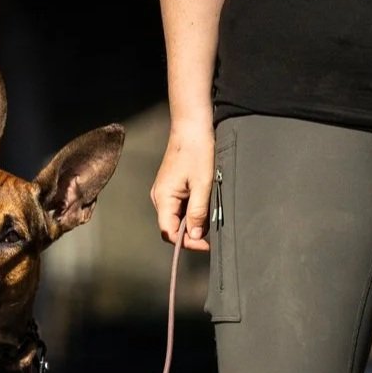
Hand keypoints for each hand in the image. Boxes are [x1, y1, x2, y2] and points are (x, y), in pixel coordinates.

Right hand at [151, 123, 215, 249]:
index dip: (187, 242)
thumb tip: (194, 236)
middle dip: (191, 234)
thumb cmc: (197, 151)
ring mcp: (164, 192)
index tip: (207, 244)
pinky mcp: (172, 187)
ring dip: (193, 222)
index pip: (169, 233)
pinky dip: (192, 211)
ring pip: (177, 217)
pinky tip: (205, 206)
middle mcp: (159, 197)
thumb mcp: (202, 185)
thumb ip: (197, 212)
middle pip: (172, 227)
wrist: (192, 128)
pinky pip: (180, 207)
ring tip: (210, 218)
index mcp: (163, 198)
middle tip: (212, 233)